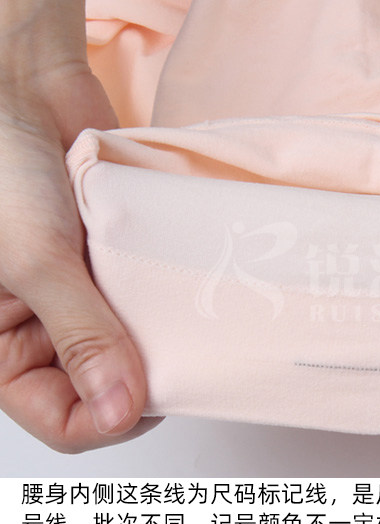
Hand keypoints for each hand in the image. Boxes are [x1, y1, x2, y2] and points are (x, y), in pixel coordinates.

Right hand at [0, 1, 158, 452]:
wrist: (20, 81)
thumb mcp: (31, 260)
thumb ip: (80, 335)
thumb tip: (119, 413)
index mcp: (0, 346)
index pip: (61, 419)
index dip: (108, 418)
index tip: (157, 394)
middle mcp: (43, 327)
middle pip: (108, 385)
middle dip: (147, 373)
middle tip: (186, 352)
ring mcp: (84, 295)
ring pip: (138, 344)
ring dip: (165, 334)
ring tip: (191, 317)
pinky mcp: (114, 264)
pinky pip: (150, 299)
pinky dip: (170, 297)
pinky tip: (193, 289)